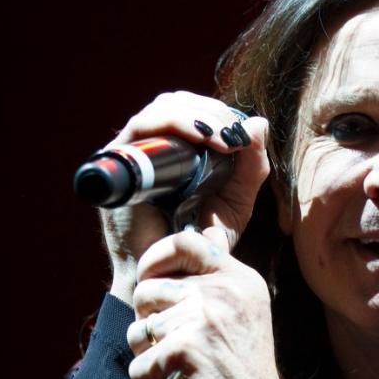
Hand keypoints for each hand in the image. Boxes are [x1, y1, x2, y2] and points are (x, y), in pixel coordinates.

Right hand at [98, 91, 270, 303]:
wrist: (174, 275)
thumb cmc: (202, 242)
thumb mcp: (237, 200)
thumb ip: (251, 164)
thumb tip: (259, 121)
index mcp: (179, 152)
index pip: (194, 111)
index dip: (219, 113)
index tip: (243, 133)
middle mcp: (153, 149)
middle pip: (177, 103)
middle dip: (211, 112)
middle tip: (234, 135)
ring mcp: (133, 155)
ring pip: (161, 109)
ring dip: (196, 116)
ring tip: (222, 138)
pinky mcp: (119, 165)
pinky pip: (141, 128)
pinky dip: (174, 124)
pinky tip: (200, 139)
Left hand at [125, 229, 295, 378]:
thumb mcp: (244, 318)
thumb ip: (216, 286)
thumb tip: (188, 249)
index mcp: (241, 280)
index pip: (186, 240)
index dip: (157, 257)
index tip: (150, 278)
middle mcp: (224, 291)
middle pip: (148, 288)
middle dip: (149, 322)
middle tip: (177, 349)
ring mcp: (202, 318)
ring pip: (137, 327)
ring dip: (149, 356)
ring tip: (181, 373)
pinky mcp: (180, 349)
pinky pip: (137, 364)